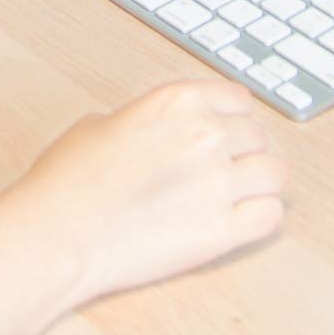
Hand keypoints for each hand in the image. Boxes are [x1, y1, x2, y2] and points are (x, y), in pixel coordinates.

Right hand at [1, 80, 287, 314]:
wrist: (57, 234)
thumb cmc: (67, 182)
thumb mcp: (99, 125)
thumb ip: (142, 122)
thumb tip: (152, 134)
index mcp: (178, 101)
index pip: (239, 100)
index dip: (236, 119)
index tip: (233, 132)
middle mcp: (205, 135)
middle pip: (259, 136)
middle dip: (247, 153)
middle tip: (231, 170)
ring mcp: (218, 182)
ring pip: (275, 174)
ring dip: (261, 184)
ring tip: (243, 196)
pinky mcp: (222, 230)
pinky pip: (271, 216)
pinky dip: (262, 218)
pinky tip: (243, 221)